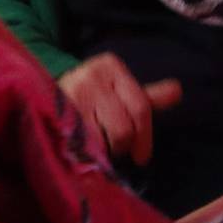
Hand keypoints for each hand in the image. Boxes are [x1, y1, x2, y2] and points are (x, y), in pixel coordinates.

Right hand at [57, 53, 180, 164]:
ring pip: (103, 140)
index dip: (145, 137)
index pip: (141, 107)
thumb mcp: (121, 92)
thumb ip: (148, 96)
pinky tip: (85, 149)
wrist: (44, 92)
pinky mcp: (57, 116)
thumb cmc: (93, 96)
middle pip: (124, 128)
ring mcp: (72, 95)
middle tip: (116, 147)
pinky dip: (88, 153)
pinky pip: (84, 145)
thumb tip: (178, 91)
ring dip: (104, 150)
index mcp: (111, 66)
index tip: (142, 157)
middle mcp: (91, 76)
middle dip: (123, 145)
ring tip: (98, 144)